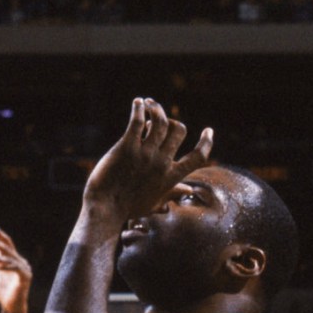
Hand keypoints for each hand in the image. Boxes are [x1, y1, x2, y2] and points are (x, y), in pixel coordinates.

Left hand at [0, 223, 32, 312]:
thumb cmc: (4, 292)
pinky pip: (14, 268)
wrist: (11, 308)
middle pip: (9, 247)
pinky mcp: (25, 278)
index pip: (7, 243)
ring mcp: (25, 270)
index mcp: (16, 260)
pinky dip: (5, 267)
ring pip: (10, 258)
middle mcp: (22, 262)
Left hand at [82, 96, 213, 227]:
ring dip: (156, 108)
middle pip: (178, 130)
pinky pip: (138, 122)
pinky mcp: (126, 148)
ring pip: (160, 122)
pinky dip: (139, 108)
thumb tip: (190, 190)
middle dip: (172, 120)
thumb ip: (173, 193)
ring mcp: (145, 155)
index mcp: (171, 177)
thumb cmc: (128, 208)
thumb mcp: (155, 202)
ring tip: (148, 103)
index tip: (208, 131)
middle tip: (159, 116)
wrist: (104, 209)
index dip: (206, 142)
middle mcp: (161, 163)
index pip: (198, 157)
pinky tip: (138, 103)